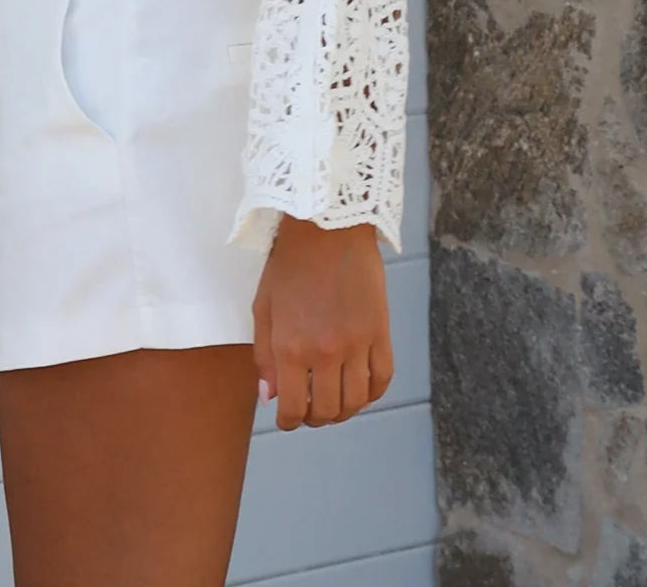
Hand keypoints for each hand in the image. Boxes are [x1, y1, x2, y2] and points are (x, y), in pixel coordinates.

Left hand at [252, 216, 393, 429]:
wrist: (328, 225)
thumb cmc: (289, 263)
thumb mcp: (264, 306)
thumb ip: (264, 355)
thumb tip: (270, 398)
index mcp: (292, 346)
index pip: (293, 409)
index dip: (288, 421)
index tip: (287, 417)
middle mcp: (326, 351)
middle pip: (327, 412)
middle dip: (315, 418)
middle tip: (309, 408)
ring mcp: (358, 344)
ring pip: (356, 402)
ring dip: (343, 410)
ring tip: (333, 399)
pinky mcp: (381, 332)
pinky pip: (382, 379)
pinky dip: (371, 393)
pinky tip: (358, 386)